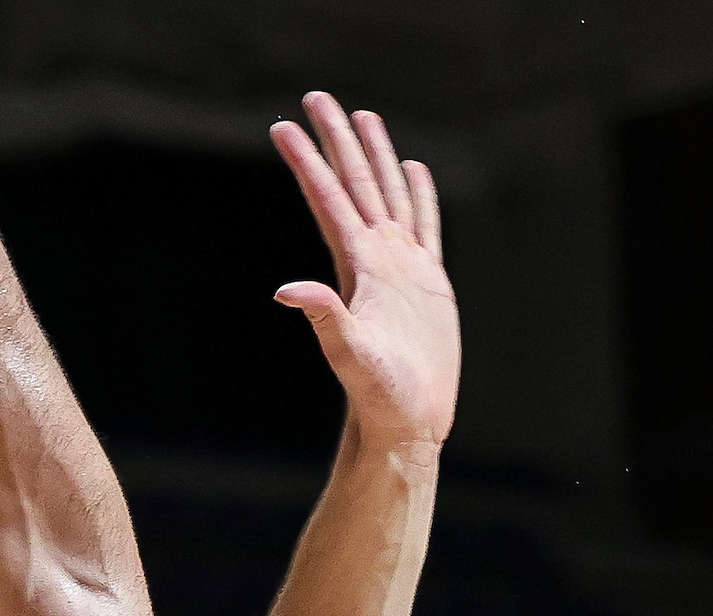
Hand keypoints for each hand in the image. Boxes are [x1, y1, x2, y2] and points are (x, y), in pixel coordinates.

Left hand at [270, 94, 458, 450]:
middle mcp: (376, 260)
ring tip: (365, 118)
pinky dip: (419, 195)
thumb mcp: (350, 353)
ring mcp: (402, 268)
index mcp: (357, 268)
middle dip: (336, 141)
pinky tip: (413, 170)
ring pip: (388, 196)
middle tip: (318, 98)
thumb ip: (324, 317)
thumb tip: (286, 290)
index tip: (283, 127)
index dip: (307, 162)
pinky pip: (423, 226)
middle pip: (355, 184)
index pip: (328, 200)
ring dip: (375, 157)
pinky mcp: (429, 283)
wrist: (406, 421)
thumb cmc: (378, 395)